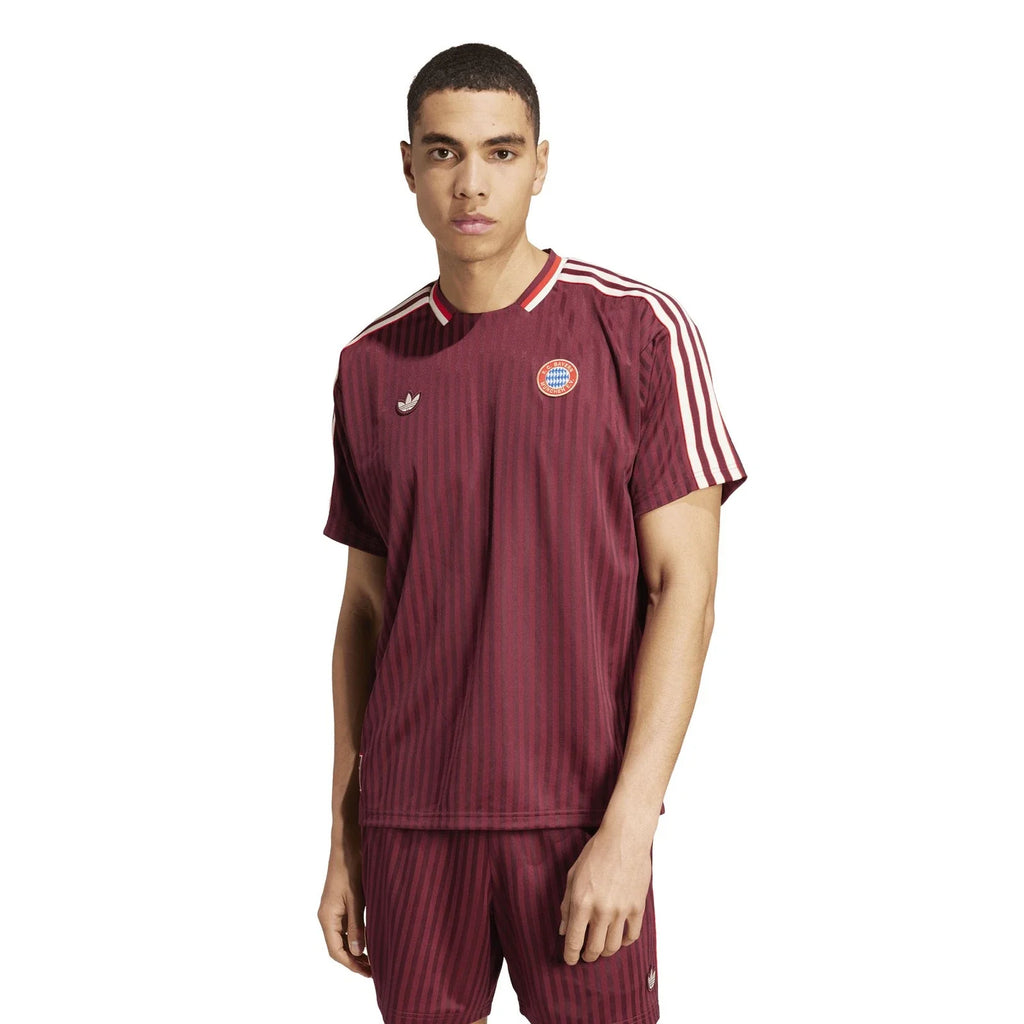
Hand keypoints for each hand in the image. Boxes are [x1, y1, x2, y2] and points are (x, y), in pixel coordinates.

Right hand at [318, 824, 371, 977]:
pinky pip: (346, 925)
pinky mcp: (341, 901)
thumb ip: (357, 925)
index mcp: (327, 916)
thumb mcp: (357, 897)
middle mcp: (327, 915)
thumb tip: (358, 952)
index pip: (336, 950)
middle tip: (375, 970)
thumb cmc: (352, 866)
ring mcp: (333, 908)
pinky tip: (371, 939)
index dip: (351, 964)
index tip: (368, 973)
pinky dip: (357, 935)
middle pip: (338, 946)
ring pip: (342, 937)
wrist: (348, 841)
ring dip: (356, 949)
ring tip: (375, 959)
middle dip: (354, 960)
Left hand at [559, 825, 651, 965]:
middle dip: (588, 956)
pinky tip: (619, 937)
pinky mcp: (638, 907)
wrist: (625, 838)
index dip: (570, 955)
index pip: (574, 940)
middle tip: (585, 955)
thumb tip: (563, 930)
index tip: (570, 960)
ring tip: (601, 947)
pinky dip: (625, 942)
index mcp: (581, 901)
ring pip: (613, 947)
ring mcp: (621, 910)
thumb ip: (566, 904)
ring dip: (605, 951)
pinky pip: (632, 936)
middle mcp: (601, 910)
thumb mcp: (573, 875)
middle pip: (594, 949)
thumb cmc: (596, 852)